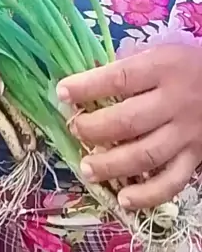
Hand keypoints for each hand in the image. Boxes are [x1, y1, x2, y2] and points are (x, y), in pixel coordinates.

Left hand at [57, 44, 201, 210]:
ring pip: (145, 155)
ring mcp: (187, 134)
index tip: (63, 93)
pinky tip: (124, 199)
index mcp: (164, 68)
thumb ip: (130, 63)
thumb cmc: (190, 66)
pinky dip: (148, 195)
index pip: (119, 78)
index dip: (87, 87)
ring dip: (111, 165)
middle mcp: (175, 102)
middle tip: (75, 129)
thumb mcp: (163, 52)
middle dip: (94, 129)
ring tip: (87, 168)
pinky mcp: (197, 157)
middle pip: (128, 121)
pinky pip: (172, 182)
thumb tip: (88, 77)